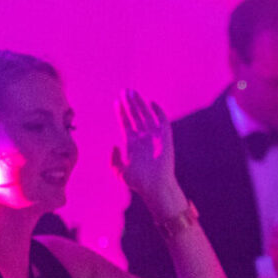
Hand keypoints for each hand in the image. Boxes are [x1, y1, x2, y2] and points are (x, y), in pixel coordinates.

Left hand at [112, 89, 185, 219]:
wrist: (155, 187)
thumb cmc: (137, 182)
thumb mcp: (118, 171)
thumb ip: (112, 159)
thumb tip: (113, 145)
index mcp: (131, 143)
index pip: (126, 123)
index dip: (121, 112)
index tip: (116, 101)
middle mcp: (142, 137)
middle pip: (136, 116)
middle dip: (130, 103)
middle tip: (125, 90)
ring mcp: (154, 137)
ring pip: (146, 115)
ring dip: (140, 104)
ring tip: (133, 92)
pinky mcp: (165, 138)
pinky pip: (162, 122)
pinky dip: (158, 112)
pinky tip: (151, 103)